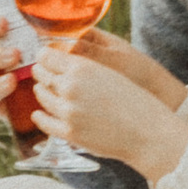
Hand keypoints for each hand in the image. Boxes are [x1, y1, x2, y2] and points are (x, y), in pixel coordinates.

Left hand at [28, 35, 187, 180]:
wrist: (147, 131)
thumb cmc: (133, 99)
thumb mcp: (108, 71)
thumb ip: (83, 66)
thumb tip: (62, 61)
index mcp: (82, 67)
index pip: (46, 56)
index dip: (44, 57)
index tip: (45, 59)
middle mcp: (71, 86)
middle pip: (41, 74)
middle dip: (41, 73)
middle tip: (41, 73)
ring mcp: (68, 110)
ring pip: (42, 96)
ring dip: (41, 92)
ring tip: (42, 90)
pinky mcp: (69, 132)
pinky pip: (44, 121)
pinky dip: (40, 116)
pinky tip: (41, 114)